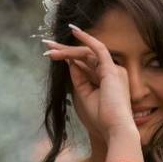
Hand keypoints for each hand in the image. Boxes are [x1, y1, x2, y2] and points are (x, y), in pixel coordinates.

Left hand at [44, 25, 135, 140]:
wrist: (114, 130)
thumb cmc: (101, 119)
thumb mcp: (84, 95)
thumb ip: (79, 78)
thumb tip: (71, 62)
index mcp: (109, 80)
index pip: (86, 64)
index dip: (68, 58)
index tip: (51, 55)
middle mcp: (114, 72)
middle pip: (86, 56)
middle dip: (65, 51)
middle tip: (47, 46)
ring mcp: (115, 70)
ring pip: (88, 53)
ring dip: (68, 50)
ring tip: (51, 49)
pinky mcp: (112, 70)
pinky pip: (99, 49)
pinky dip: (87, 39)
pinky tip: (74, 32)